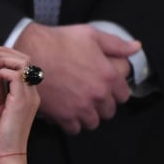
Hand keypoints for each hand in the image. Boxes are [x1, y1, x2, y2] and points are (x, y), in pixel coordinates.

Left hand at [0, 47, 40, 158]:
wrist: (5, 156)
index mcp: (26, 93)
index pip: (21, 64)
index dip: (2, 56)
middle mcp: (32, 92)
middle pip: (24, 58)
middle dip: (2, 52)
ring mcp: (29, 95)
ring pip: (22, 62)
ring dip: (1, 59)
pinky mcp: (22, 101)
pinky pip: (15, 74)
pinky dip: (0, 71)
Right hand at [13, 22, 135, 133]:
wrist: (28, 54)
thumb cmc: (57, 42)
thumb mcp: (90, 35)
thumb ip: (116, 44)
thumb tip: (135, 47)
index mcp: (108, 75)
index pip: (123, 96)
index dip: (115, 93)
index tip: (106, 90)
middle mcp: (97, 94)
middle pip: (108, 112)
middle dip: (101, 106)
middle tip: (90, 98)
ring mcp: (80, 107)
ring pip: (92, 123)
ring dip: (87, 117)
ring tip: (78, 108)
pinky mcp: (62, 116)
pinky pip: (74, 129)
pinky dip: (70, 123)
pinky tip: (65, 113)